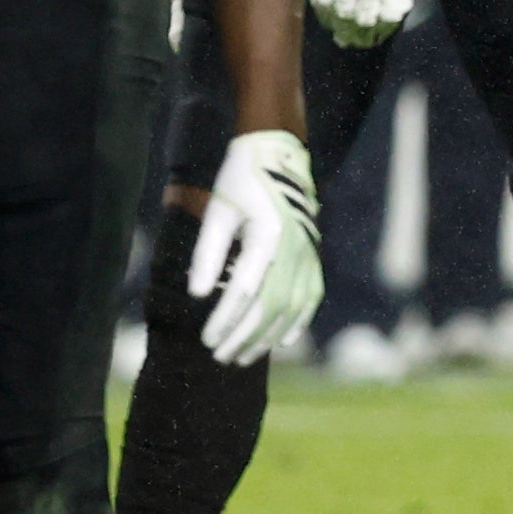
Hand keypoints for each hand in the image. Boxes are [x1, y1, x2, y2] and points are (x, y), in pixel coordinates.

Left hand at [189, 131, 323, 367]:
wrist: (278, 157)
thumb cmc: (240, 182)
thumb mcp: (217, 213)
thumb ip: (208, 254)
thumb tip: (198, 295)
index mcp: (269, 234)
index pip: (245, 290)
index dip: (225, 319)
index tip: (206, 340)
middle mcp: (295, 248)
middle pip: (271, 305)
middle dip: (245, 336)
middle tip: (220, 356)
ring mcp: (309, 253)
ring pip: (292, 307)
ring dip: (268, 336)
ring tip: (243, 356)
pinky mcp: (314, 256)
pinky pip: (311, 297)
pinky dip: (298, 322)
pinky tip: (282, 341)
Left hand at [307, 0, 441, 47]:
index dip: (325, 13)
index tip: (330, 23)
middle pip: (342, 12)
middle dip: (343, 30)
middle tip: (345, 42)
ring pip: (363, 18)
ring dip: (364, 33)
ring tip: (366, 41)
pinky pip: (389, 14)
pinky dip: (388, 25)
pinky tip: (388, 29)